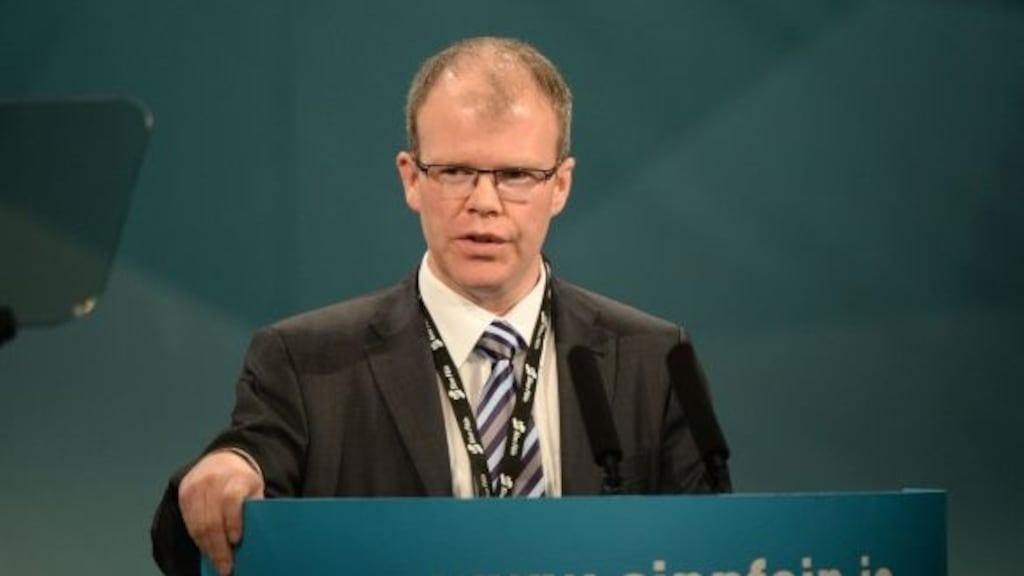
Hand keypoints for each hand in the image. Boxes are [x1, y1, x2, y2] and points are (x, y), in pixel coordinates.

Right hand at [178, 450, 264, 575]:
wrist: (221, 460)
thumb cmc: (242, 481)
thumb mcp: (255, 488)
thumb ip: (254, 508)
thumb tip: (255, 539)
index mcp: (236, 477)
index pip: (231, 499)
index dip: (233, 521)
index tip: (236, 540)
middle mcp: (213, 480)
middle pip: (212, 519)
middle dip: (219, 547)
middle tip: (226, 567)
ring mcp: (196, 487)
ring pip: (198, 524)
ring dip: (207, 548)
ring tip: (217, 564)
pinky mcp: (184, 494)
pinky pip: (189, 523)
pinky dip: (198, 540)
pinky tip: (207, 550)